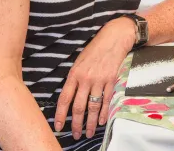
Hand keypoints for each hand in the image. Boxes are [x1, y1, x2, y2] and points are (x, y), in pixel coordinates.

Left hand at [54, 17, 134, 139]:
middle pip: (79, 107)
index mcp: (74, 74)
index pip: (64, 99)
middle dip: (76, 124)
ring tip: (89, 132)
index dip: (61, 115)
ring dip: (91, 122)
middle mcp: (86, 79)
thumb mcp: (79, 62)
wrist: (114, 38)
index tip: (58, 126)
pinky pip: (106, 100)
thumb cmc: (95, 49)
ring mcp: (99, 80)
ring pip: (93, 106)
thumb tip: (69, 96)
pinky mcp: (111, 80)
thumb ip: (74, 78)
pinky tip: (102, 120)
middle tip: (75, 134)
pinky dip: (104, 112)